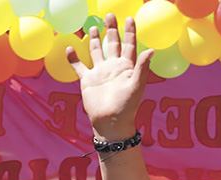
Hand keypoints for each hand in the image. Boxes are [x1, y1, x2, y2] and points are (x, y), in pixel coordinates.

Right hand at [66, 14, 153, 139]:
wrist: (110, 122)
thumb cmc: (127, 106)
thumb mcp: (137, 85)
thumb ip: (142, 67)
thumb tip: (150, 50)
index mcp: (126, 66)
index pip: (129, 45)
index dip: (130, 32)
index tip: (130, 18)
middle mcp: (113, 67)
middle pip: (112, 43)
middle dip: (112, 29)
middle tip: (110, 15)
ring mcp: (99, 73)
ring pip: (96, 51)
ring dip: (95, 40)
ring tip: (94, 27)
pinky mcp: (87, 80)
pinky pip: (79, 67)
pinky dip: (73, 58)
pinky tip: (69, 49)